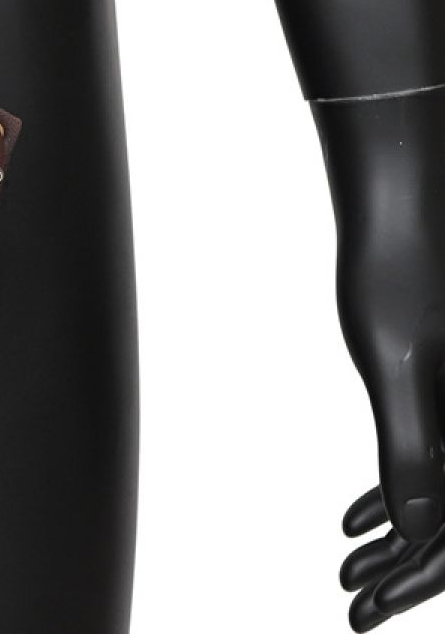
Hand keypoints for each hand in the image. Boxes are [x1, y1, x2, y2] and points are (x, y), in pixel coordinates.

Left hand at [316, 91, 444, 629]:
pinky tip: (352, 516)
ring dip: (401, 537)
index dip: (417, 579)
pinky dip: (399, 494)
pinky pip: (438, 456)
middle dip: (409, 571)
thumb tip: (411, 526)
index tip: (366, 609)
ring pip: (443, 493)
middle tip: (353, 607)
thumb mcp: (398, 362)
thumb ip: (412, 447)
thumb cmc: (399, 265)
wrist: (410, 190)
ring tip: (348, 569)